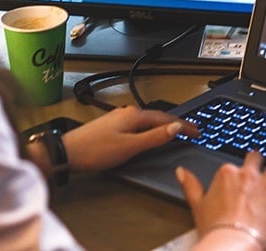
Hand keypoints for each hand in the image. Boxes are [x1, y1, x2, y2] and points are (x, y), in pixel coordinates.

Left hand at [61, 105, 199, 171]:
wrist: (68, 152)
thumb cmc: (95, 150)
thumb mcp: (130, 147)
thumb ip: (155, 137)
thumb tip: (175, 127)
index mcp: (134, 115)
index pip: (167, 118)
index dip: (184, 125)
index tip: (197, 131)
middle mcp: (127, 112)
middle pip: (158, 117)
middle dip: (175, 124)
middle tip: (191, 131)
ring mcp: (119, 118)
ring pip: (147, 121)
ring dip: (162, 126)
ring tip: (175, 132)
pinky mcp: (112, 126)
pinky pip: (138, 125)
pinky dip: (150, 129)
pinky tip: (149, 135)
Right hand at [177, 152, 265, 249]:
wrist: (232, 244)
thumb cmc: (215, 228)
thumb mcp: (197, 205)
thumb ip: (190, 185)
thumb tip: (181, 171)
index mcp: (227, 173)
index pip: (235, 166)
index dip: (239, 172)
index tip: (241, 176)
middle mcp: (248, 174)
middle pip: (257, 159)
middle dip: (261, 160)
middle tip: (264, 162)